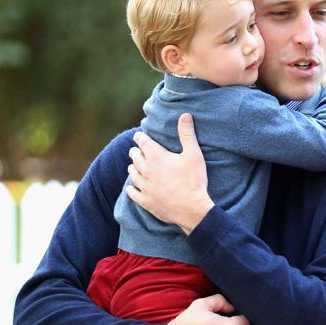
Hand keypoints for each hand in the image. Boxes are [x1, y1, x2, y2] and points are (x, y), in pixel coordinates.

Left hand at [127, 113, 213, 234]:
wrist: (191, 209)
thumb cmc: (194, 180)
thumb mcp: (194, 154)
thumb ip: (187, 134)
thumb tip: (185, 115)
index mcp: (156, 156)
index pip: (142, 141)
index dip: (140, 137)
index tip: (140, 136)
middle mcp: (145, 169)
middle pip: (134, 156)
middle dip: (136, 151)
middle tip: (139, 150)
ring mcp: (143, 186)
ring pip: (132, 172)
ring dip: (134, 167)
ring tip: (136, 166)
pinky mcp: (144, 200)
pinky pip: (131, 192)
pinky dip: (131, 187)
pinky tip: (132, 187)